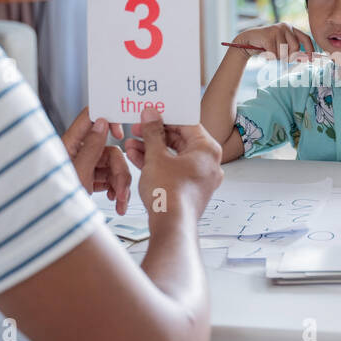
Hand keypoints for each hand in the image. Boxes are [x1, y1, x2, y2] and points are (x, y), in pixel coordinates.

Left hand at [61, 108, 131, 213]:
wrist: (52, 226)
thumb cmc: (56, 201)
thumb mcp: (79, 173)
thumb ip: (91, 147)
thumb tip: (102, 122)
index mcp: (69, 144)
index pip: (89, 118)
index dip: (107, 120)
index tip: (120, 133)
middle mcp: (77, 153)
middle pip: (108, 150)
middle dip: (120, 172)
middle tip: (122, 191)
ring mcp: (83, 167)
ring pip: (111, 167)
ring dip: (120, 185)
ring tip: (120, 203)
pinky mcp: (87, 180)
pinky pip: (108, 179)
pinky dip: (115, 189)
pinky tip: (115, 201)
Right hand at [123, 105, 223, 220]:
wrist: (171, 226)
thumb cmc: (169, 193)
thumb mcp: (156, 157)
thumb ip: (153, 133)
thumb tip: (151, 115)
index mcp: (208, 150)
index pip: (187, 124)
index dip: (166, 117)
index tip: (151, 114)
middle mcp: (208, 163)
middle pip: (181, 140)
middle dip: (155, 135)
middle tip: (137, 128)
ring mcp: (200, 178)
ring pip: (175, 156)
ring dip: (152, 149)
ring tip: (131, 144)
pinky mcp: (190, 190)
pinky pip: (174, 170)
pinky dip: (158, 164)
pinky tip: (136, 158)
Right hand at [233, 23, 317, 63]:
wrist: (248, 40)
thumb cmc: (267, 45)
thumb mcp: (282, 46)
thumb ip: (293, 50)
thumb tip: (306, 59)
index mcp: (291, 28)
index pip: (306, 38)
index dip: (310, 49)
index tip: (311, 60)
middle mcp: (285, 26)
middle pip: (295, 48)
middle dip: (288, 57)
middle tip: (278, 56)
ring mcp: (277, 30)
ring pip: (284, 52)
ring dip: (276, 57)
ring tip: (269, 51)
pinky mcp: (268, 35)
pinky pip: (274, 54)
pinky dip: (269, 57)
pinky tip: (264, 51)